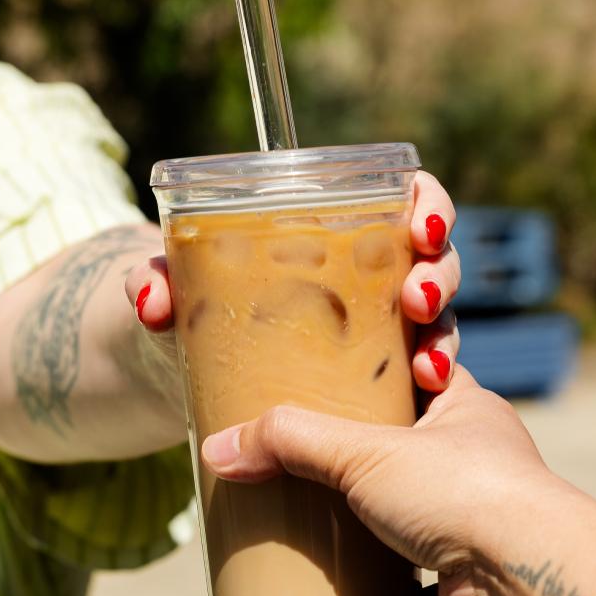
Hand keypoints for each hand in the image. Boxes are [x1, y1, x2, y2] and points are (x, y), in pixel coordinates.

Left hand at [124, 170, 461, 391]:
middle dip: (438, 275)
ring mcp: (375, 332)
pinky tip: (423, 395)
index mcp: (330, 236)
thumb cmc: (189, 313)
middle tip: (416, 298)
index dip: (429, 205)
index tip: (421, 226)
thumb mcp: (173, 294)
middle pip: (430, 261)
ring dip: (443, 335)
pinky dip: (431, 383)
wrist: (183, 375)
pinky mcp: (375, 382)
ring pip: (436, 320)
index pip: (402, 201)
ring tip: (424, 364)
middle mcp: (364, 278)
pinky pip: (420, 378)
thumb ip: (151, 282)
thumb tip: (152, 300)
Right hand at [199, 366, 565, 595]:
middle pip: (404, 444)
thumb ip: (290, 441)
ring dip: (367, 516)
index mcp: (464, 408)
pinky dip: (382, 577)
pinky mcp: (459, 574)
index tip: (331, 371)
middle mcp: (472, 459)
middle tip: (302, 446)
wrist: (527, 581)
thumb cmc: (465, 491)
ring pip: (407, 509)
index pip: (418, 371)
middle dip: (359, 451)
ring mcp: (469, 518)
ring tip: (308, 509)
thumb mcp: (364, 451)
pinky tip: (343, 574)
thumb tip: (218, 450)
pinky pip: (412, 573)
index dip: (379, 369)